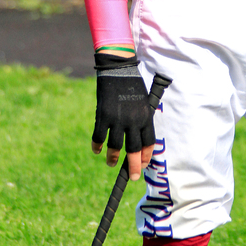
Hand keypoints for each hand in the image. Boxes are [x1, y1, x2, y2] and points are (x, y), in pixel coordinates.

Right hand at [92, 54, 155, 178]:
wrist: (118, 69)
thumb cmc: (132, 84)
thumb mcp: (143, 101)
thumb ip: (141, 118)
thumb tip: (138, 136)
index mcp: (145, 117)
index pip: (148, 142)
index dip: (146, 156)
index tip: (144, 164)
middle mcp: (133, 121)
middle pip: (134, 150)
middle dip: (134, 166)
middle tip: (133, 176)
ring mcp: (118, 119)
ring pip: (116, 147)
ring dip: (113, 158)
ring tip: (111, 163)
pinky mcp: (103, 116)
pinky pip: (99, 137)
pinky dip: (97, 146)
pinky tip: (96, 150)